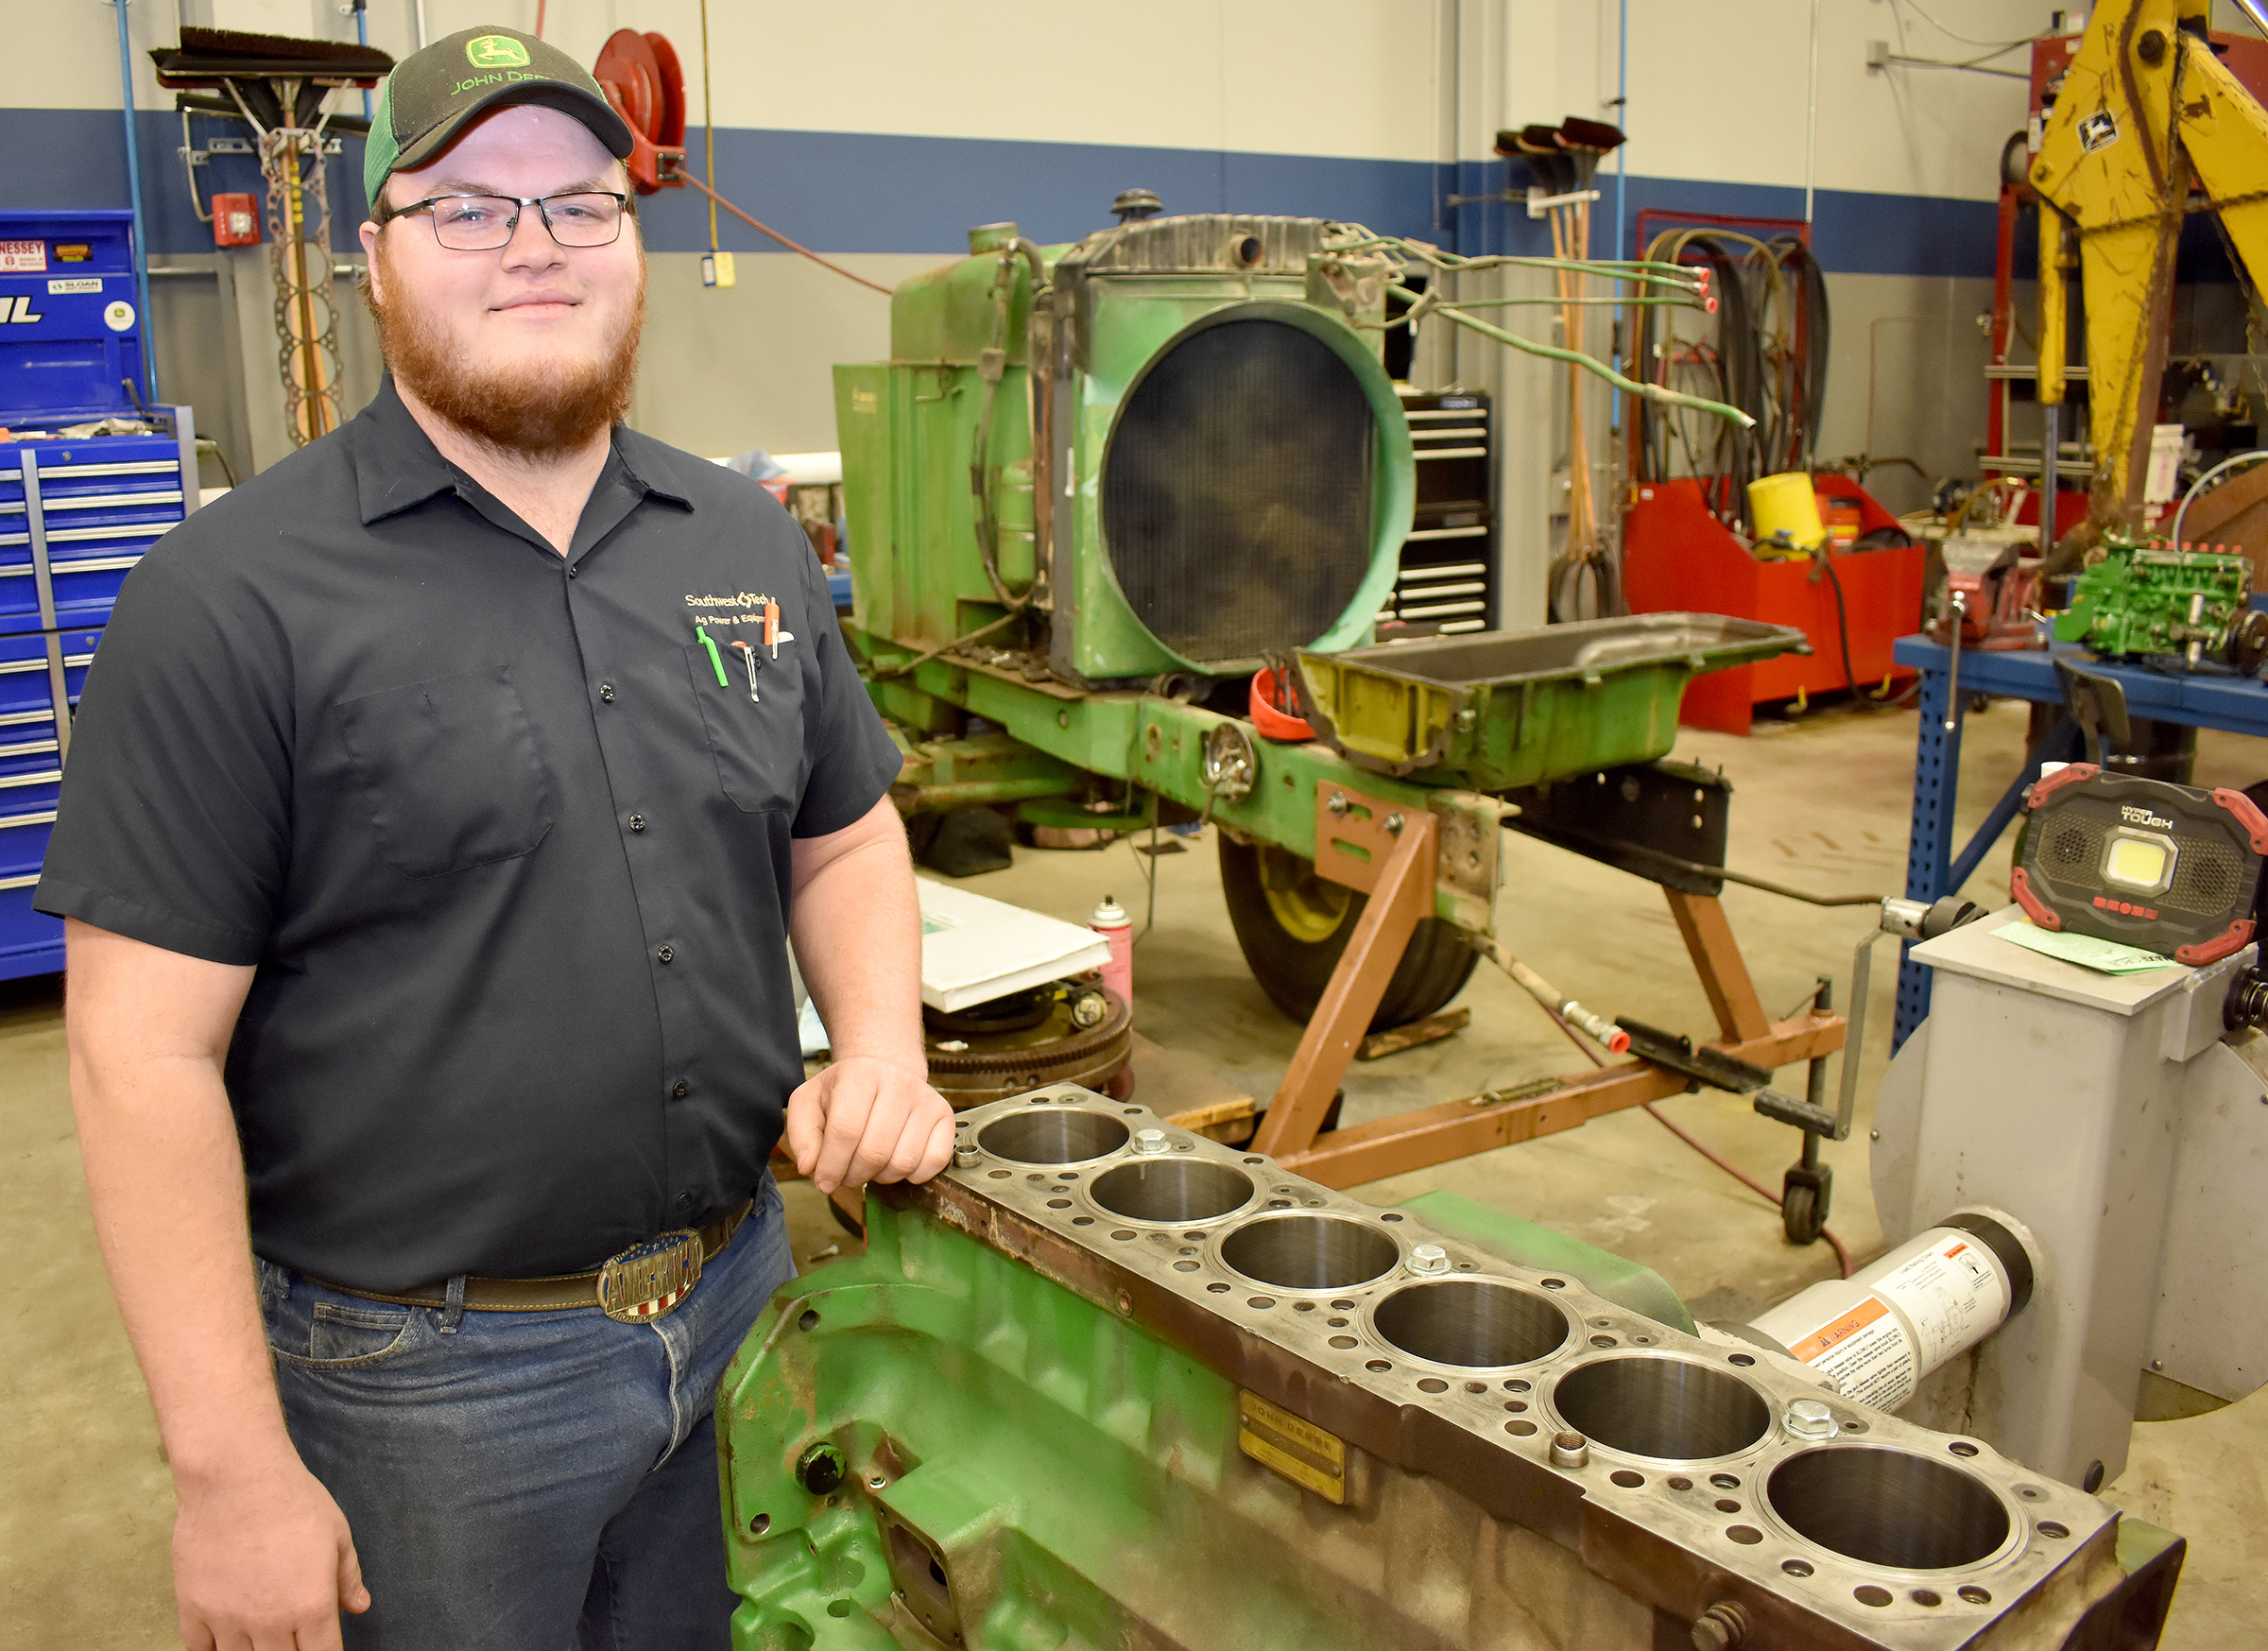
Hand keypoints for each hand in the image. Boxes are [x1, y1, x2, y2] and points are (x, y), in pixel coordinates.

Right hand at [174, 1451, 368, 1650]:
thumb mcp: (337, 1534)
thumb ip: (347, 1576)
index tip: (320, 1644)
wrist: (236, 1478)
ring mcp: (227, 1620)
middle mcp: (270, 1622)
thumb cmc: (293, 1501)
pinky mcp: (193, 1609)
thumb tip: (359, 1606)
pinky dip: (213, 1650)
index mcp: (311, 1606)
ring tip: (261, 1637)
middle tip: (291, 1637)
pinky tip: (224, 1640)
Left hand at [786, 1056, 954, 1194]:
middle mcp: (898, 1083)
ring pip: (903, 1162)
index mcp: (860, 1074)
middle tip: (846, 1174)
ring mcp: (926, 1099)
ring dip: (881, 1177)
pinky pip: (934, 1162)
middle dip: (853, 1175)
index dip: (831, 1165)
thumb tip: (810, 1166)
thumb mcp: (810, 1101)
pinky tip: (896, 1163)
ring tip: (870, 1166)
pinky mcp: (946, 1116)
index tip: (823, 1181)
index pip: (845, 1130)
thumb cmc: (845, 1091)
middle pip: (874, 1151)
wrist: (885, 1071)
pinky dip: (913, 1175)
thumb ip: (801, 1133)